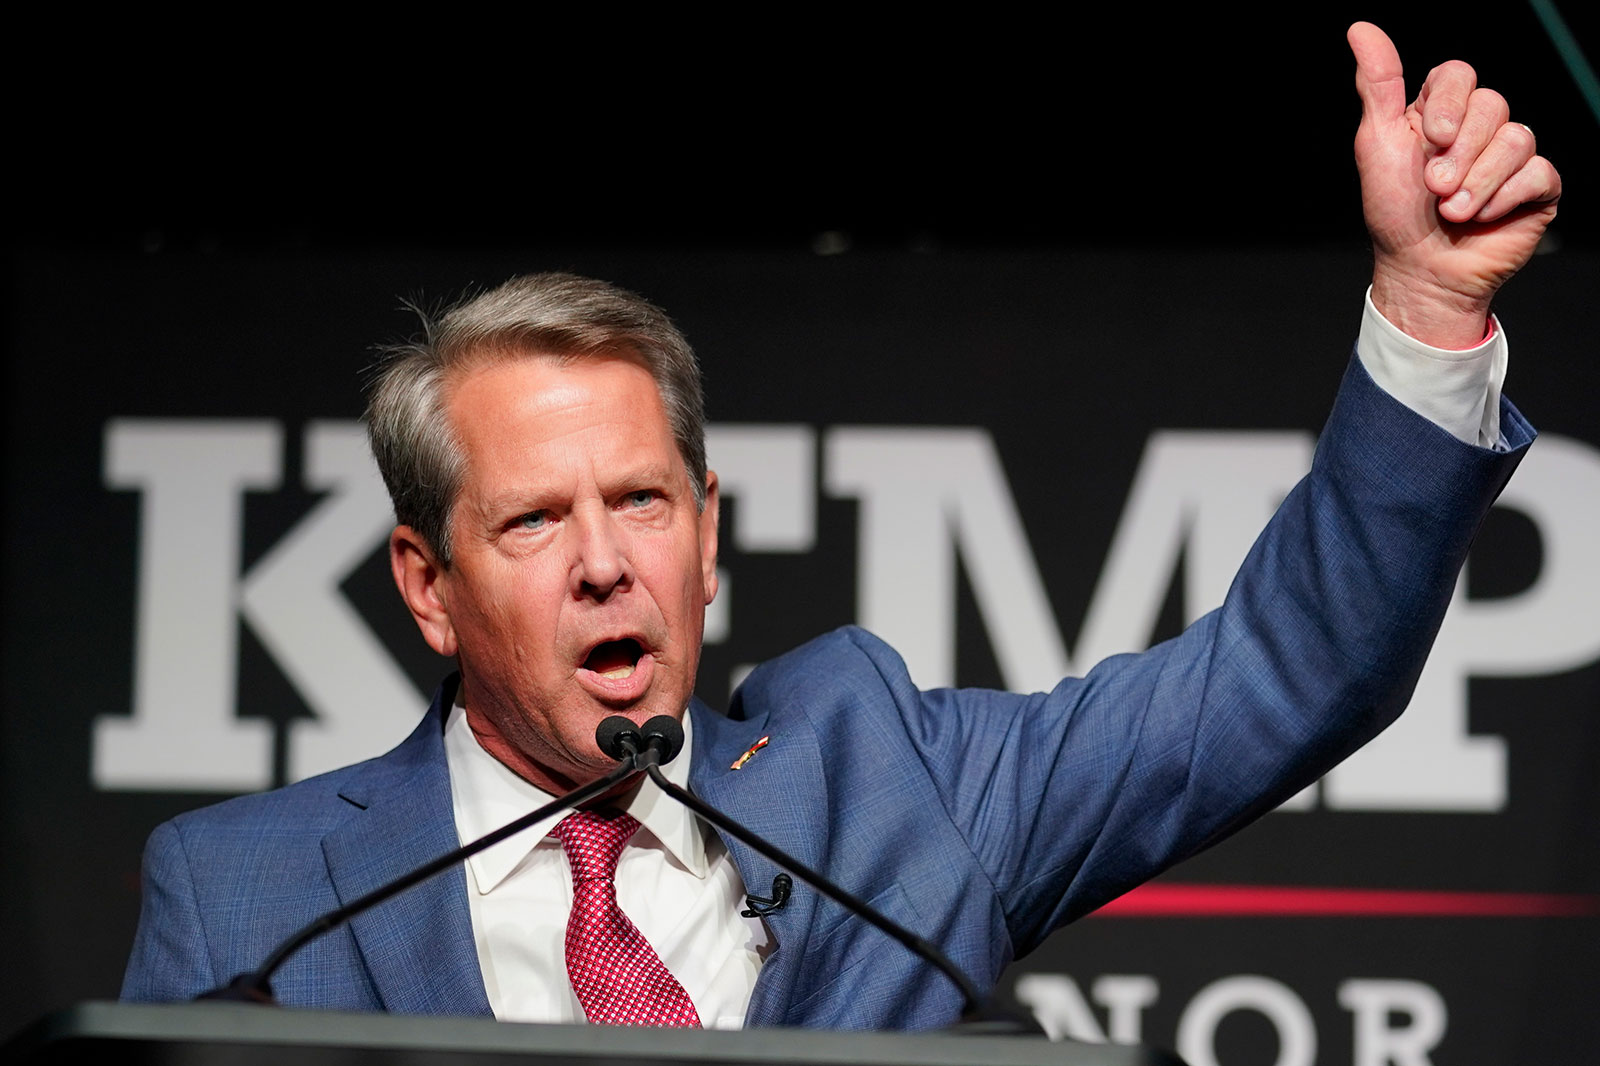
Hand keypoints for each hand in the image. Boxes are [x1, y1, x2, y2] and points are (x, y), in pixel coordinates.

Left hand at [1349, 22, 1560, 347]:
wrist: (1420, 270)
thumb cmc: (1395, 212)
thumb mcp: (1377, 143)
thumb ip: (1378, 85)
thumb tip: (1360, 29)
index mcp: (1442, 113)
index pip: (1460, 74)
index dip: (1449, 104)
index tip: (1430, 138)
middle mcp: (1479, 129)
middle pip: (1494, 104)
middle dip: (1459, 153)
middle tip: (1434, 188)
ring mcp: (1510, 157)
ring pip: (1517, 138)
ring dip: (1476, 182)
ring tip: (1451, 211)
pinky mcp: (1536, 186)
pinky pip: (1537, 172)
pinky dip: (1502, 198)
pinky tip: (1482, 217)